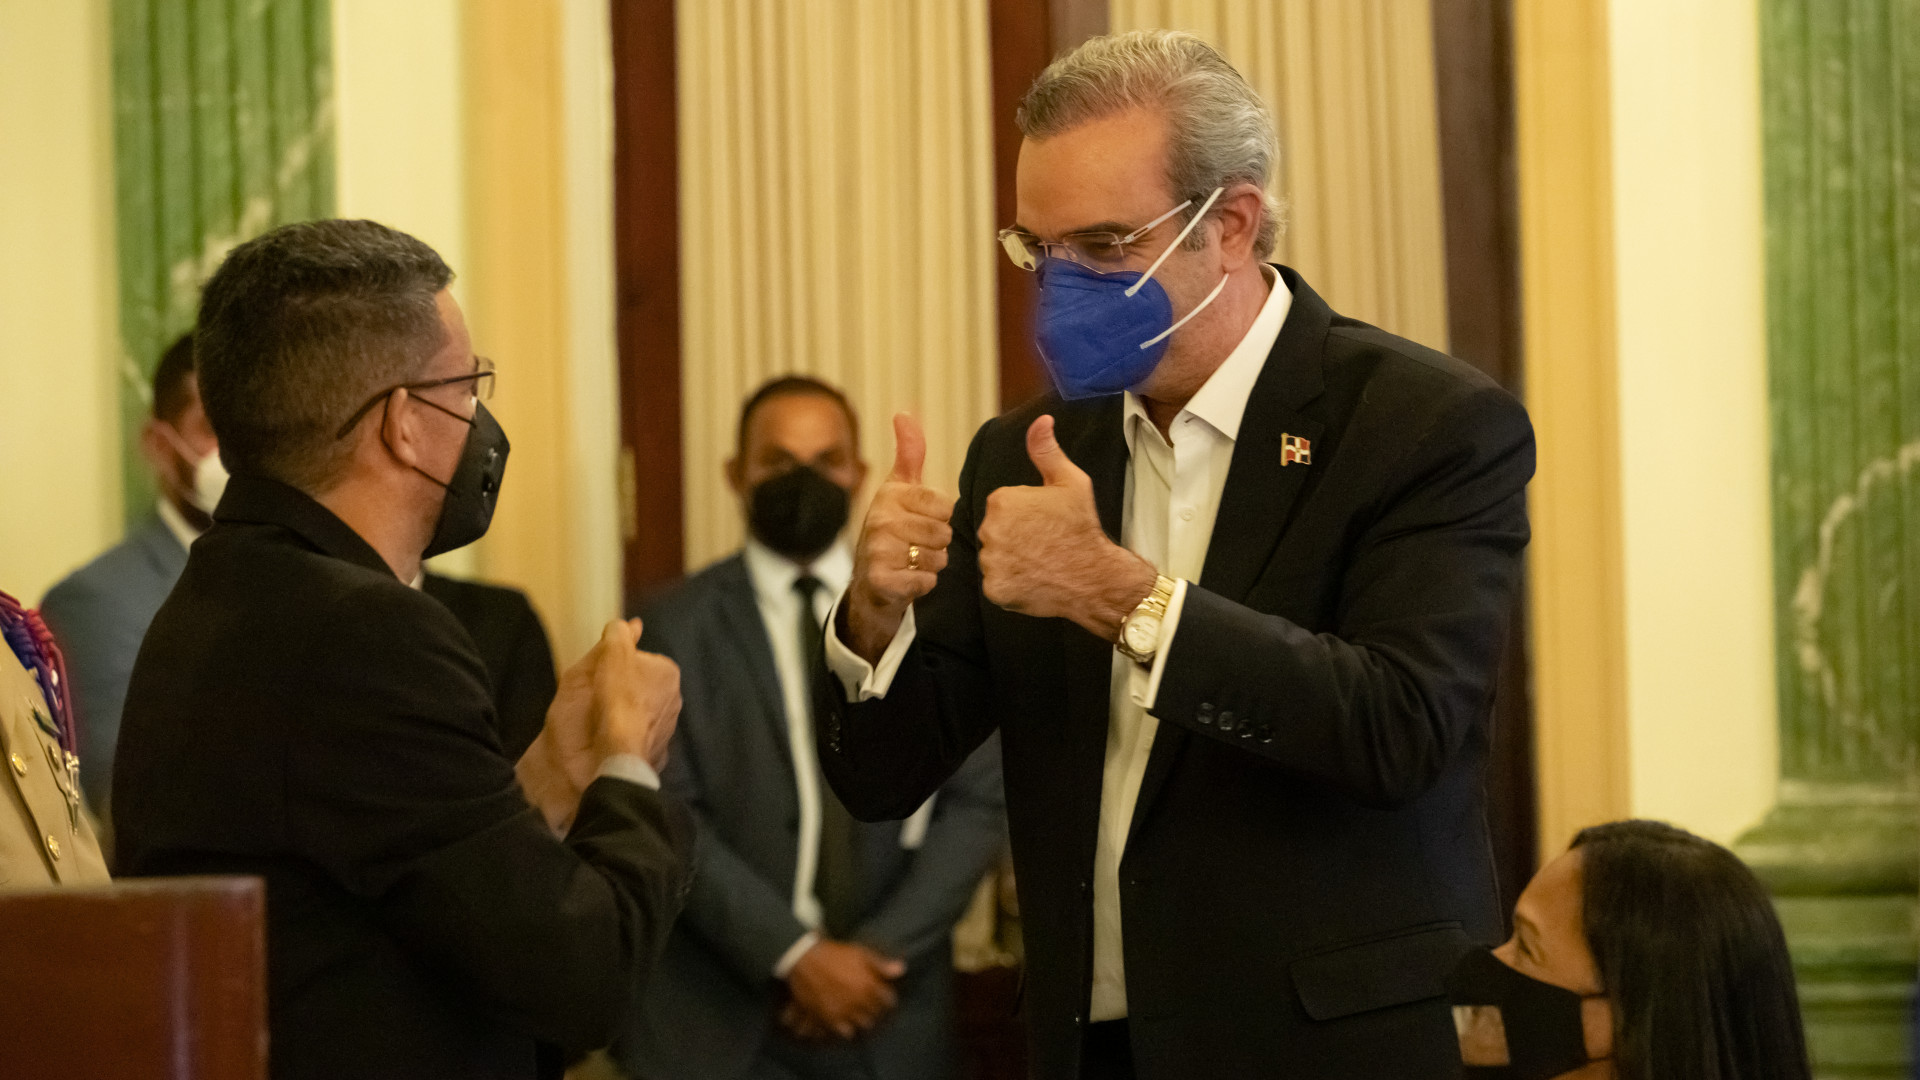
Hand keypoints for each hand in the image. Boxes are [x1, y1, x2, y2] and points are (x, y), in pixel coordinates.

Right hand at [516, 619, 680, 832]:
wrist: (618, 752)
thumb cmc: (616, 698)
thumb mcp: (612, 656)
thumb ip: (619, 635)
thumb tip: (627, 623)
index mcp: (668, 672)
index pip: (639, 660)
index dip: (617, 665)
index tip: (602, 675)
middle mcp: (675, 699)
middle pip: (640, 687)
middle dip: (622, 690)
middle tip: (599, 697)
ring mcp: (668, 728)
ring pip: (640, 713)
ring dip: (624, 714)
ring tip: (601, 720)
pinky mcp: (657, 752)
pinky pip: (638, 738)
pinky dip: (626, 737)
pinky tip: (609, 739)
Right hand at [785, 939, 906, 1038]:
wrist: (805, 960)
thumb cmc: (834, 954)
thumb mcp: (861, 953)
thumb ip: (881, 964)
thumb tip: (902, 969)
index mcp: (869, 985)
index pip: (888, 1000)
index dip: (887, 998)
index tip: (884, 997)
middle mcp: (859, 1001)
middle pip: (876, 1014)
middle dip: (875, 1010)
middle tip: (870, 1004)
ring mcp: (844, 1011)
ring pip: (862, 1024)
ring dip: (862, 1019)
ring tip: (858, 1012)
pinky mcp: (828, 1018)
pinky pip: (844, 1031)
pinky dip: (848, 1028)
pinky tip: (846, 1021)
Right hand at [844, 414, 953, 661]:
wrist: (869, 580)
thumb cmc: (892, 529)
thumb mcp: (900, 489)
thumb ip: (909, 453)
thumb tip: (903, 413)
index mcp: (890, 495)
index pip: (946, 507)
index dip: (941, 519)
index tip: (922, 521)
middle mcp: (881, 519)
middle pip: (943, 533)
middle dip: (937, 544)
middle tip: (917, 545)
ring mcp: (879, 550)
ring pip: (938, 559)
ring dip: (931, 565)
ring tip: (912, 561)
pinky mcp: (882, 579)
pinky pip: (927, 582)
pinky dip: (923, 585)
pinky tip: (907, 579)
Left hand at [978, 415, 1157, 640]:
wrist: (1095, 576)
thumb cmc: (1082, 527)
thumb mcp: (1070, 481)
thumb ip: (1046, 450)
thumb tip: (1041, 420)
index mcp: (1001, 501)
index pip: (1002, 506)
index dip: (1025, 514)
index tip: (1045, 522)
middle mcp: (989, 530)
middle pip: (995, 531)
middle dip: (1014, 536)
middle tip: (1043, 543)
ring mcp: (991, 562)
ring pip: (993, 558)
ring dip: (1011, 561)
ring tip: (1039, 562)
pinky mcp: (995, 589)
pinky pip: (996, 583)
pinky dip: (1011, 584)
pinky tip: (1033, 579)